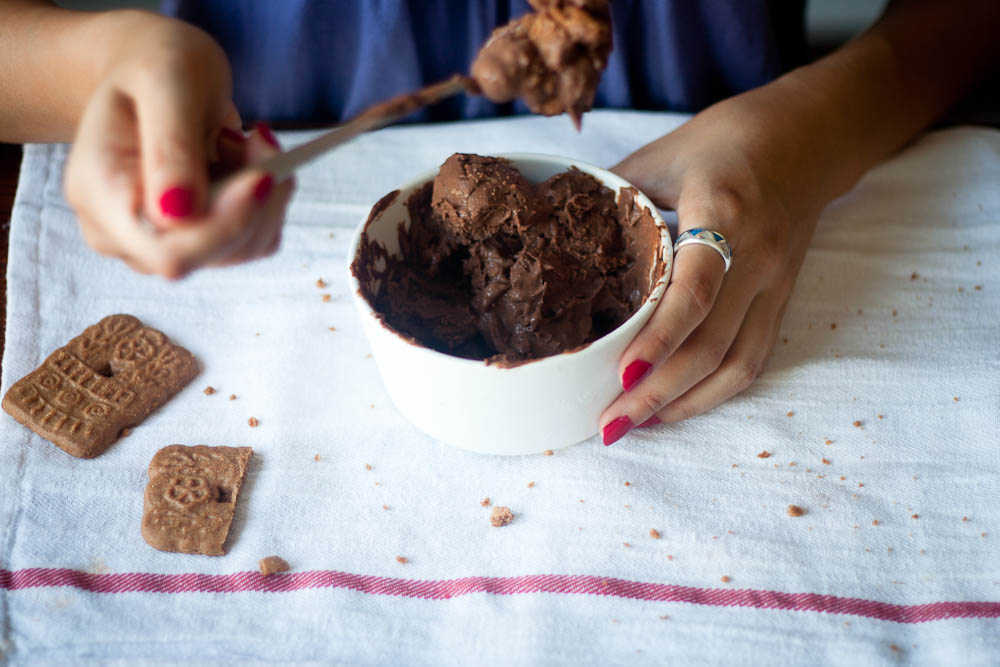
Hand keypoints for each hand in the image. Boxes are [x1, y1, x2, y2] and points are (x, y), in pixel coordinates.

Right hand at [63, 12, 293, 277]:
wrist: (153, 76)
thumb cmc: (154, 66)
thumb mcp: (164, 82)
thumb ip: (171, 146)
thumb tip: (176, 216)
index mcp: (99, 193)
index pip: (166, 250)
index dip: (224, 225)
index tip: (263, 177)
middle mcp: (122, 232)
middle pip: (209, 254)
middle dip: (253, 200)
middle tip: (260, 140)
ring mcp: (158, 243)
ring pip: (239, 250)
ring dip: (263, 196)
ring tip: (246, 142)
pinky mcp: (196, 243)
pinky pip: (251, 241)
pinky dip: (266, 203)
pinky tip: (247, 163)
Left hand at [599, 95, 824, 443]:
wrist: (808, 136)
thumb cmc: (726, 141)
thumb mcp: (663, 155)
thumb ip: (616, 197)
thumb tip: (559, 229)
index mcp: (723, 212)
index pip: (696, 290)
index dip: (660, 337)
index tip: (622, 375)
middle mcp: (757, 256)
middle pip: (713, 343)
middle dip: (659, 392)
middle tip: (610, 423)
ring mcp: (775, 284)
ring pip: (737, 363)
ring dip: (685, 403)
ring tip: (635, 424)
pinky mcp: (782, 300)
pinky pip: (753, 358)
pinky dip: (713, 391)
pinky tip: (674, 405)